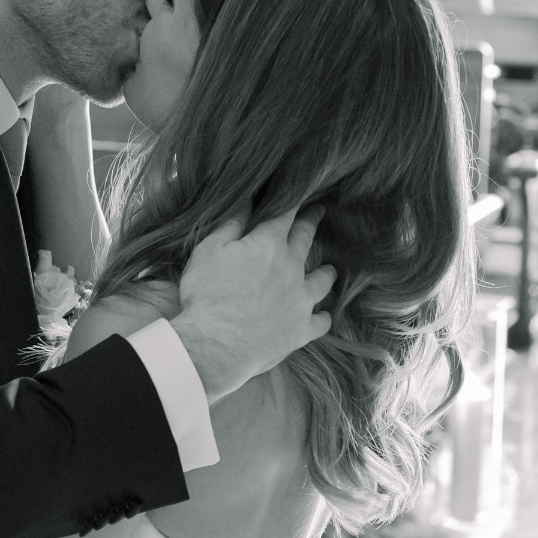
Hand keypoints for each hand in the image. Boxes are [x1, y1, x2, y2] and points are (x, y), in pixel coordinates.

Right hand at [172, 208, 333, 403]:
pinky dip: (323, 316)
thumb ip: (231, 223)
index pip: (285, 214)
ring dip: (326, 272)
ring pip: (322, 280)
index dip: (293, 201)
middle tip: (318, 212)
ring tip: (329, 270)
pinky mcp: (301, 330)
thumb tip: (247, 197)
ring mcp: (301, 300)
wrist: (217, 345)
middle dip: (311, 222)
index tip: (301, 191)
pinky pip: (321, 321)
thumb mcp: (210, 250)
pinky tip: (322, 315)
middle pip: (306, 239)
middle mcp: (292, 268)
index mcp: (269, 244)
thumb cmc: (208, 295)